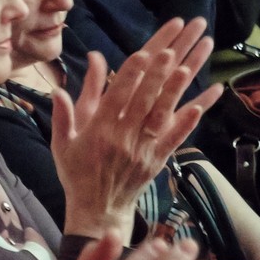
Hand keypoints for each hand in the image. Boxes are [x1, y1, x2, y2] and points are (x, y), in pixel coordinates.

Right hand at [49, 23, 219, 237]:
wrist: (98, 210)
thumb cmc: (76, 173)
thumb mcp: (62, 144)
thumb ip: (63, 115)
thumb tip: (58, 89)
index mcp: (98, 131)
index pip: (117, 96)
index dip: (132, 74)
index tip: (144, 53)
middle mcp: (123, 138)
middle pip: (144, 99)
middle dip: (158, 72)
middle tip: (172, 49)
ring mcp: (143, 150)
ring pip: (161, 115)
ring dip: (175, 89)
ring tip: (188, 66)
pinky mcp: (157, 161)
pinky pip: (176, 139)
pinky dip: (188, 121)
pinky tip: (201, 104)